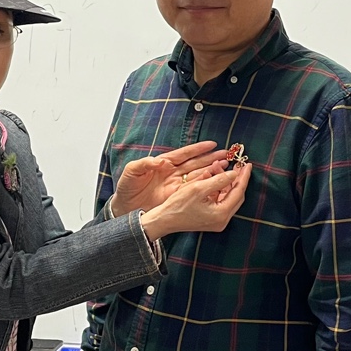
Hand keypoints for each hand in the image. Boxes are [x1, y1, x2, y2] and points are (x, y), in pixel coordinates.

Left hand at [111, 141, 228, 215]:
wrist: (124, 207)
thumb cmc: (126, 187)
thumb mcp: (131, 172)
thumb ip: (143, 164)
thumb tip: (158, 161)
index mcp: (163, 163)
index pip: (184, 153)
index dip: (198, 148)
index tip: (212, 144)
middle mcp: (172, 172)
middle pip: (195, 163)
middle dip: (211, 158)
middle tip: (227, 154)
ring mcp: (176, 185)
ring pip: (198, 175)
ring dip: (212, 170)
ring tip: (226, 165)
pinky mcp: (176, 196)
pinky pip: (193, 190)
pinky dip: (204, 185)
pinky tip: (216, 182)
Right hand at [140, 163, 250, 239]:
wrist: (164, 220)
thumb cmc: (178, 205)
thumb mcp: (198, 188)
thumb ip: (219, 180)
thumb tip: (234, 173)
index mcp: (221, 214)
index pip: (238, 192)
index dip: (243, 177)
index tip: (247, 165)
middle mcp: (223, 220)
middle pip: (236, 195)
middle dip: (235, 178)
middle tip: (236, 164)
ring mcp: (218, 221)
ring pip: (228, 197)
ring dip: (225, 182)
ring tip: (217, 167)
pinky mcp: (212, 219)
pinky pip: (220, 200)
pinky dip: (218, 188)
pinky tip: (213, 177)